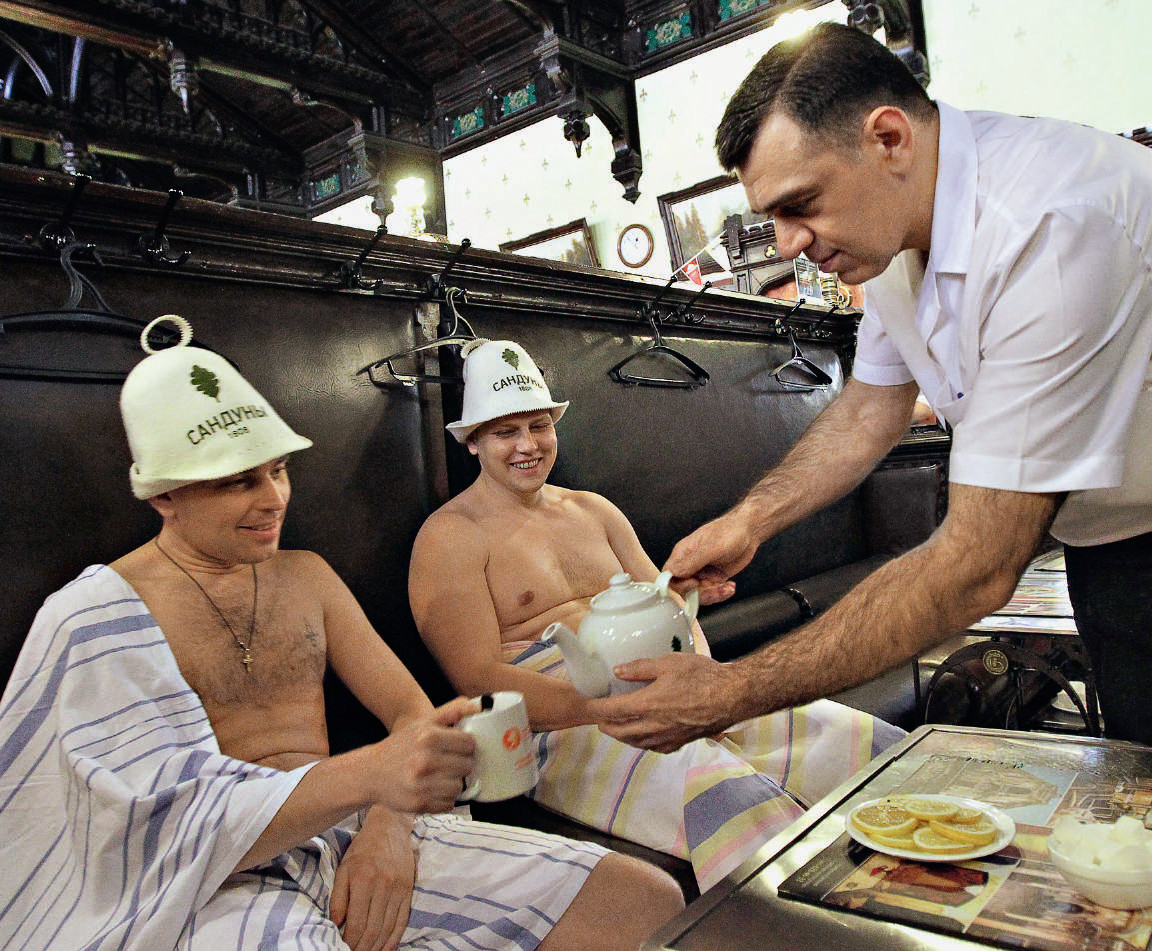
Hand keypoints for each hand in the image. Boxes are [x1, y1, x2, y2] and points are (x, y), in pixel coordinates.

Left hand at [330, 806, 414, 950]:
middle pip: (373, 929)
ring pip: (388, 928)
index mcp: (364, 880)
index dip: (349, 941)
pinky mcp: (408, 890)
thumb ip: (338, 897)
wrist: (390, 827)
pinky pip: (402, 920)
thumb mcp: (343, 869)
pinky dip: (394, 938)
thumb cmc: (363, 848)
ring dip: (377, 947)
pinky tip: (385, 948)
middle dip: (362, 948)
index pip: (356, 923)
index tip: (343, 948)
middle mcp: (383, 886)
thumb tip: (336, 924)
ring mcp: (399, 889)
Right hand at [371, 697, 477, 814]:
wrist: (370, 773)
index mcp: (428, 737)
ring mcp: (422, 784)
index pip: (469, 744)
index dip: (466, 746)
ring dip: (453, 783)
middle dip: (460, 765)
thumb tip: (480, 707)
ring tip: (439, 777)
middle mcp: (425, 760)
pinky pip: (449, 804)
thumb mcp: (423, 723)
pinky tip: (432, 789)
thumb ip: (452, 711)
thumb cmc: (400, 746)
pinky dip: (444, 799)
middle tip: (447, 763)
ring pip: (460, 787)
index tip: (458, 748)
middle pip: (467, 766)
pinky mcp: (420, 804)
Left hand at [586, 653, 748, 752]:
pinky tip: (644, 737)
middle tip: (599, 719)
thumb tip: (618, 671)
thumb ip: (640, 668)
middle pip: (621, 732)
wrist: (733, 696)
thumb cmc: (704, 677)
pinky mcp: (681, 742)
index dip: (597, 709)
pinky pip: (655, 747)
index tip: (589, 704)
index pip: (612, 711)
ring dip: (622, 736)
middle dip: (606, 726)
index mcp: (649, 705)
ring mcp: (669, 737)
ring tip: (617, 728)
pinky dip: (643, 743)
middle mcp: (656, 726)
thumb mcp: (668, 663)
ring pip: (637, 742)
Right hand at [664, 510, 756, 604]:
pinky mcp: (712, 577)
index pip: (669, 576)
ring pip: (698, 594)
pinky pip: (711, 592)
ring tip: (728, 587)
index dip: (680, 585)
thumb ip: (692, 561)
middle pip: (684, 589)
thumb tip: (673, 572)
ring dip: (714, 594)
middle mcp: (689, 564)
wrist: (749, 531)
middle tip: (716, 588)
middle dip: (701, 594)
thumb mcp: (712, 547)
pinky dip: (721, 593)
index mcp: (683, 553)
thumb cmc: (730, 532)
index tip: (695, 585)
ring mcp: (701, 572)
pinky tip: (730, 586)